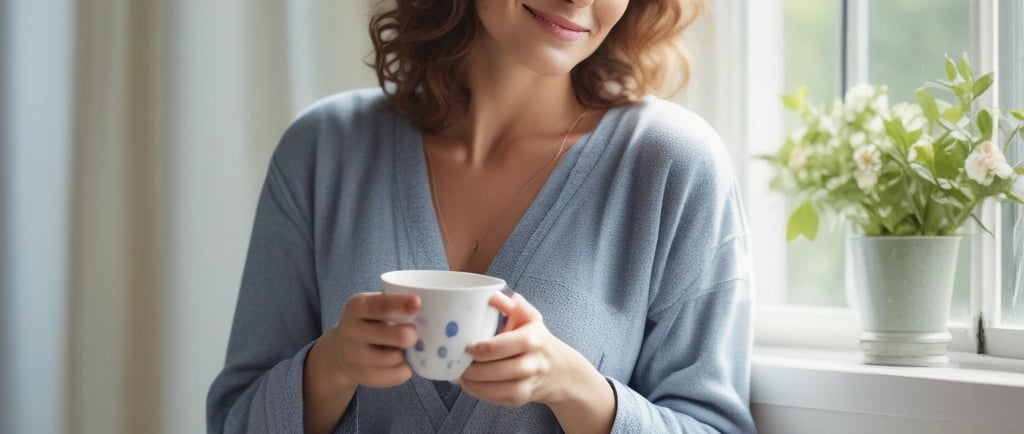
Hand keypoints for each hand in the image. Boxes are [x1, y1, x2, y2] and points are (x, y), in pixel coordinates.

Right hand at [316, 292, 420, 388]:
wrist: (341, 350)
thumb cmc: (370, 322)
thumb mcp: (374, 306)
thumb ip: (396, 306)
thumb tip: (432, 311)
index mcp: (356, 307)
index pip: (378, 305)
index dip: (399, 304)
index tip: (418, 303)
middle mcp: (351, 331)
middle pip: (391, 334)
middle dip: (410, 334)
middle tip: (415, 332)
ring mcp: (354, 356)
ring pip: (395, 357)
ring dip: (407, 353)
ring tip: (403, 347)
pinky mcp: (363, 377)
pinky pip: (397, 374)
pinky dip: (405, 368)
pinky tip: (400, 361)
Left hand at [458, 291, 580, 406]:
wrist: (557, 369)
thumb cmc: (535, 338)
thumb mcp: (528, 317)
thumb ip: (510, 305)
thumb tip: (491, 296)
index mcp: (534, 338)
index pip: (507, 345)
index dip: (484, 348)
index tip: (467, 346)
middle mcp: (533, 363)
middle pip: (500, 370)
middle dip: (475, 369)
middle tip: (455, 362)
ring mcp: (528, 383)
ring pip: (498, 389)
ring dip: (474, 383)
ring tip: (457, 374)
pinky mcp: (521, 398)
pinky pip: (497, 399)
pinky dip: (479, 393)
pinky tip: (467, 384)